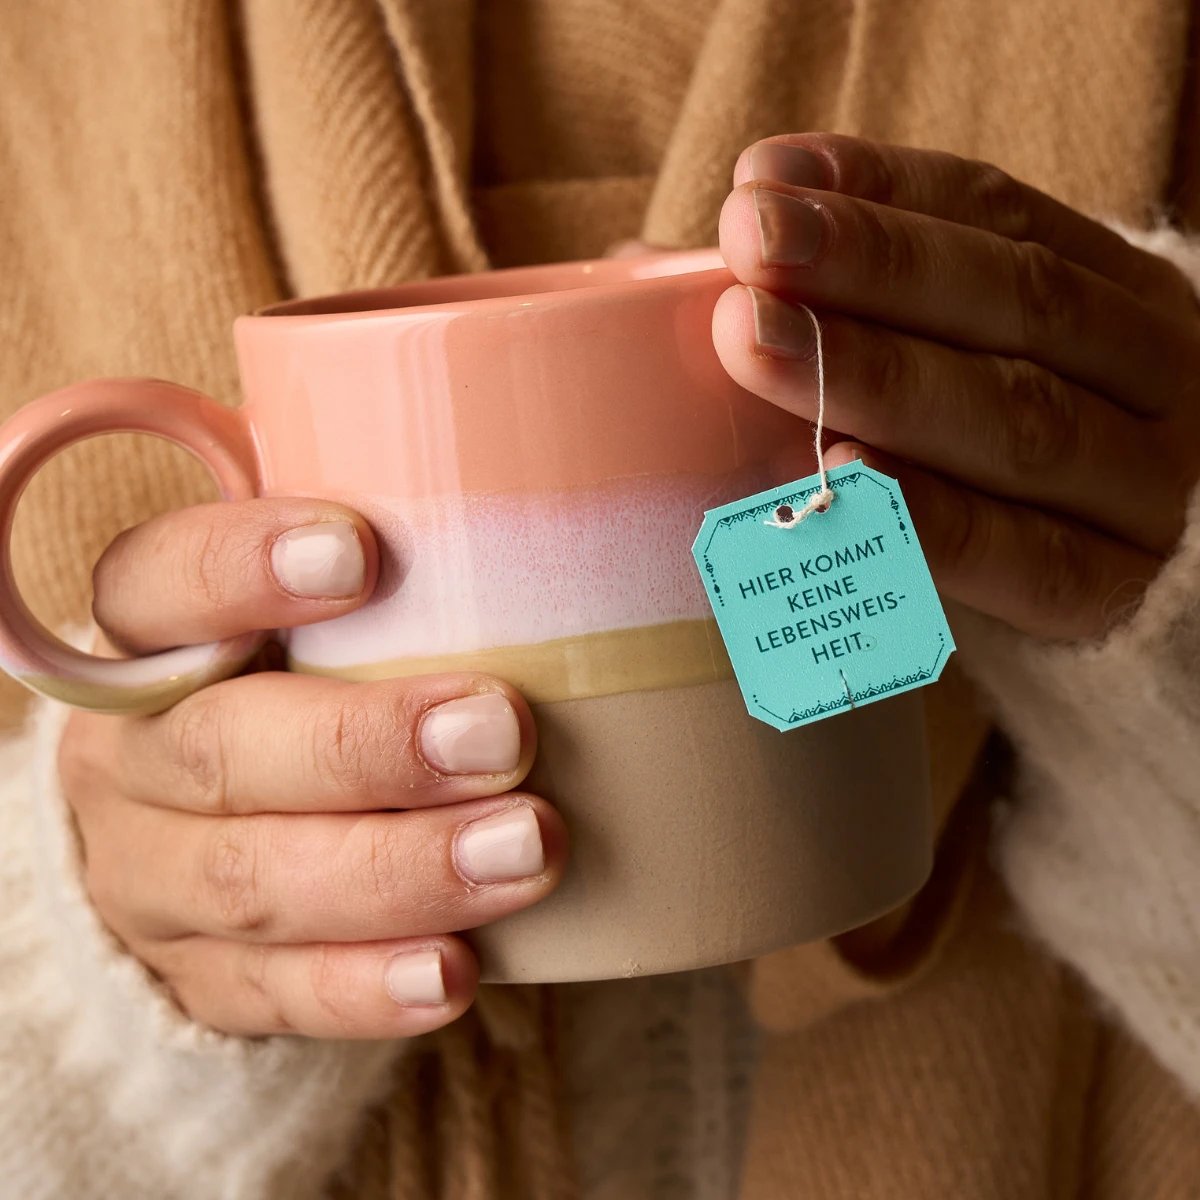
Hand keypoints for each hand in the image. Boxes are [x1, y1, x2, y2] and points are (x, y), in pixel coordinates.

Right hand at [58, 499, 565, 1037]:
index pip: (159, 584)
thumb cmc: (295, 679)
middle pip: (220, 751)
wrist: (192, 828)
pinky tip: (455, 973)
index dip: (242, 568)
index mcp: (150, 640)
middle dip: (366, 746)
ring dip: (395, 870)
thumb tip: (593, 470)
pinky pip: (272, 995)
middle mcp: (131, 758)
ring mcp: (152, 877)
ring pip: (253, 882)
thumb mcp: (316, 608)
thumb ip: (401, 549)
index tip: (361, 555)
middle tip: (498, 732)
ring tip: (523, 850)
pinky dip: (364, 987)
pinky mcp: (198, 976)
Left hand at [714, 134, 1199, 638]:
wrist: (1091, 574)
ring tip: (754, 340)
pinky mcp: (1107, 592)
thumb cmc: (982, 451)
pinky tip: (841, 468)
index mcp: (1120, 293)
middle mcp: (1156, 377)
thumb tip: (653, 275)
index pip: (1002, 217)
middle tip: (750, 245)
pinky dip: (927, 511)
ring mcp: (1143, 489)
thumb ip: (854, 305)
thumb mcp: (958, 354)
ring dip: (880, 373)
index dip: (883, 193)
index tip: (764, 179)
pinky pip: (1019, 552)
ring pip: (1018, 419)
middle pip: (1017, 305)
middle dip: (874, 268)